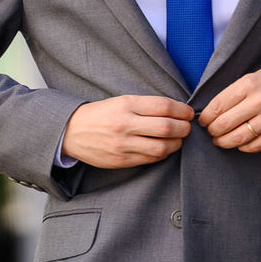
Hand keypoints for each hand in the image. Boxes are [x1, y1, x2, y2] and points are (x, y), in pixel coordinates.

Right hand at [61, 96, 193, 168]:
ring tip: (178, 139)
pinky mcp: (121, 160)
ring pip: (161, 147)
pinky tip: (165, 148)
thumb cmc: (101, 114)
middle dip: (183, 128)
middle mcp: (125, 124)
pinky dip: (163, 154)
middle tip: (187, 127)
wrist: (72, 132)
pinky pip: (150, 159)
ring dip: (176, 143)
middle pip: (166, 127)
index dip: (182, 110)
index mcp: (126, 104)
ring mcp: (123, 144)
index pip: (164, 106)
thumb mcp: (121, 101)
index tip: (188, 112)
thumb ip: (146, 105)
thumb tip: (176, 110)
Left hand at [199, 56, 260, 152]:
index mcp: (249, 84)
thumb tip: (217, 108)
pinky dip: (243, 147)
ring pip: (238, 138)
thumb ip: (238, 91)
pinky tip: (239, 144)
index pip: (218, 105)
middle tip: (210, 132)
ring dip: (224, 142)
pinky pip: (256, 145)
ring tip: (220, 141)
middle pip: (224, 124)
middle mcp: (258, 101)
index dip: (207, 117)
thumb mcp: (257, 74)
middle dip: (212, 131)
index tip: (204, 120)